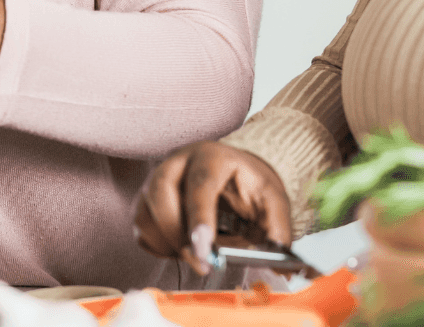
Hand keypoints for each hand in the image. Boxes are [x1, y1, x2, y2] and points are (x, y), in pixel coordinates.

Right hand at [133, 140, 291, 274]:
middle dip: (177, 234)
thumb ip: (278, 230)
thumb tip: (283, 265)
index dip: (199, 218)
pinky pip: (141, 226)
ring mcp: (156, 178)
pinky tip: (182, 245)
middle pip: (161, 193)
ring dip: (168, 242)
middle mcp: (177, 162)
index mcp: (212, 157)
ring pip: (146, 213)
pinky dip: (159, 244)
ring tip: (196, 252)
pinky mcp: (145, 197)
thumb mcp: (273, 200)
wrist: (233, 171)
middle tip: (201, 262)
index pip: (200, 184)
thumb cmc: (248, 184)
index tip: (204, 248)